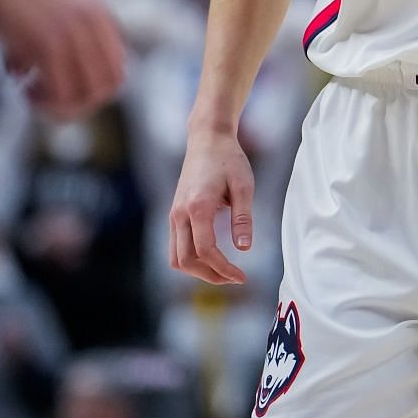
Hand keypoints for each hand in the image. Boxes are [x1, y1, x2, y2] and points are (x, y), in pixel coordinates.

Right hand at [0, 0, 125, 114]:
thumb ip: (41, 28)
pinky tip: (23, 91)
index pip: (116, 60)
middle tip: (48, 100)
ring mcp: (71, 28)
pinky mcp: (46, 42)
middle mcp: (91, 15)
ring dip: (61, 106)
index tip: (60, 86)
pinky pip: (61, 92)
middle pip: (111, 81)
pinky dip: (44, 102)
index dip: (92, 83)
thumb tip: (23, 72)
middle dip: (82, 101)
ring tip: (33, 98)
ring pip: (88, 93)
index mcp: (94, 1)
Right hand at [168, 126, 254, 284]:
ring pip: (176, 258)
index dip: (223, 269)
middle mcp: (180, 213)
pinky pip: (175, 247)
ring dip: (198, 271)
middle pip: (186, 261)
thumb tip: (244, 249)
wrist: (207, 139)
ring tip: (223, 271)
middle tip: (235, 278)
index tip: (242, 276)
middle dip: (210, 276)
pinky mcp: (174, 213)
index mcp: (198, 206)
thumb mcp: (244, 186)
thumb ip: (243, 218)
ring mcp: (174, 214)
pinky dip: (191, 259)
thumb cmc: (229, 159)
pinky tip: (212, 258)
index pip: (205, 251)